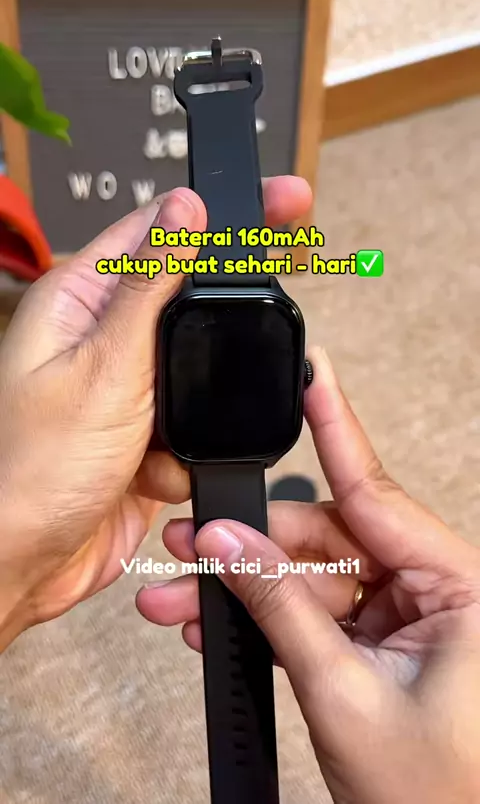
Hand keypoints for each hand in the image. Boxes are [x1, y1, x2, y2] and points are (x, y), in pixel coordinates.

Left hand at [0, 177, 311, 650]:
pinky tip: (153, 472)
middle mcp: (101, 337)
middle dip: (222, 320)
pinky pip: (196, 423)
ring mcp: (126, 388)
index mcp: (79, 300)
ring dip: (198, 405)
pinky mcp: (144, 433)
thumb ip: (150, 285)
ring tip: (164, 436)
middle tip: (266, 317)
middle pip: (188, 297)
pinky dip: (186, 451)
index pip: (160, 229)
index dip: (221, 211)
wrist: (24, 566)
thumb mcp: (103, 366)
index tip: (280, 199)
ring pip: (199, 367)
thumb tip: (184, 209)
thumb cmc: (32, 469)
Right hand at [138, 347, 479, 803]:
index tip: (314, 373)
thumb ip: (281, 608)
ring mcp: (406, 613)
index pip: (377, 491)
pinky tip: (215, 622)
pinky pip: (315, 610)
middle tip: (189, 545)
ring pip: (311, 576)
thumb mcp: (343, 692)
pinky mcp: (380, 638)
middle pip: (327, 538)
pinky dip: (267, 618)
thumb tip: (229, 543)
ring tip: (179, 599)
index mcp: (459, 584)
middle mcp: (436, 586)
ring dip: (246, 589)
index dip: (337, 427)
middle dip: (251, 545)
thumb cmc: (434, 794)